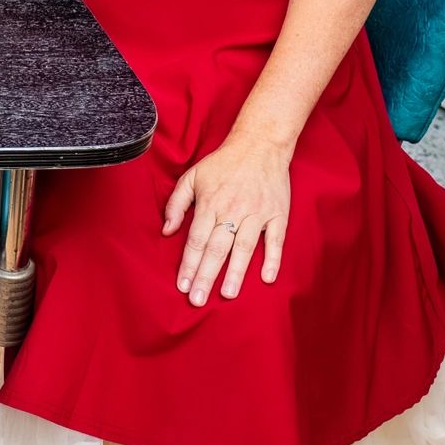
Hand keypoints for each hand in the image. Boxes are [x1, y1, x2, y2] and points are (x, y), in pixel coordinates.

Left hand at [161, 129, 292, 305]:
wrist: (260, 145)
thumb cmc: (222, 163)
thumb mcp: (192, 176)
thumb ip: (176, 204)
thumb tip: (166, 231)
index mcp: (210, 204)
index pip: (196, 240)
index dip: (189, 264)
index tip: (182, 285)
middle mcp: (232, 210)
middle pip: (217, 248)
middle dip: (206, 276)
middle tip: (198, 300)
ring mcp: (257, 213)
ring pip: (244, 247)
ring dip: (235, 272)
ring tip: (226, 294)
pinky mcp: (278, 214)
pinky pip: (275, 240)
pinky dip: (272, 259)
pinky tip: (266, 278)